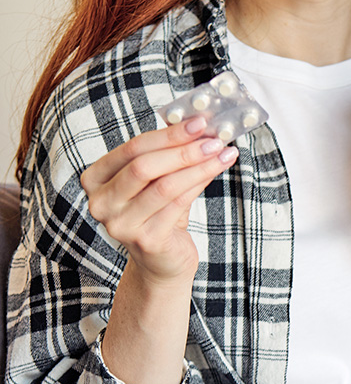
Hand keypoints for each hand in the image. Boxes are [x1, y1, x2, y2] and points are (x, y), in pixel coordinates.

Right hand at [80, 117, 238, 287]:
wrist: (162, 262)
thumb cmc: (159, 216)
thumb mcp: (155, 182)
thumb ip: (166, 157)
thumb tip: (198, 127)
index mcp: (95, 180)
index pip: (132, 148)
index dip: (167, 134)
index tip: (198, 122)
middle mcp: (101, 203)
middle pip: (144, 166)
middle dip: (183, 149)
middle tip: (214, 139)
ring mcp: (120, 224)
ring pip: (164, 185)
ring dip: (198, 166)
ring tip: (223, 154)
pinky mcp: (145, 240)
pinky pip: (178, 205)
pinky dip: (199, 184)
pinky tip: (215, 171)